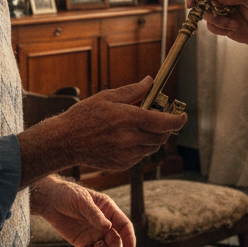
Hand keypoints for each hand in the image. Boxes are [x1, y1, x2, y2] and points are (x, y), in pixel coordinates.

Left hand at [31, 174, 135, 246]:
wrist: (50, 201)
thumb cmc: (69, 195)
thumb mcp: (83, 201)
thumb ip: (95, 214)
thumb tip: (108, 227)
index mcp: (109, 211)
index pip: (124, 225)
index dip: (129, 238)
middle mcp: (104, 224)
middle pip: (115, 240)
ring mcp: (94, 234)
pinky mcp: (83, 242)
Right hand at [51, 78, 185, 170]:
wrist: (65, 142)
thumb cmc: (84, 116)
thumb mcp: (107, 97)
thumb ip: (133, 90)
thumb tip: (150, 81)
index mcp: (128, 118)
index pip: (164, 122)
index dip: (178, 120)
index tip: (183, 116)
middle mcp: (129, 138)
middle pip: (162, 136)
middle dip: (165, 127)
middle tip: (158, 117)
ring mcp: (126, 154)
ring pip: (152, 147)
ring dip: (152, 137)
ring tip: (137, 126)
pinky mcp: (122, 165)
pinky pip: (140, 156)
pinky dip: (140, 146)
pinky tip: (126, 138)